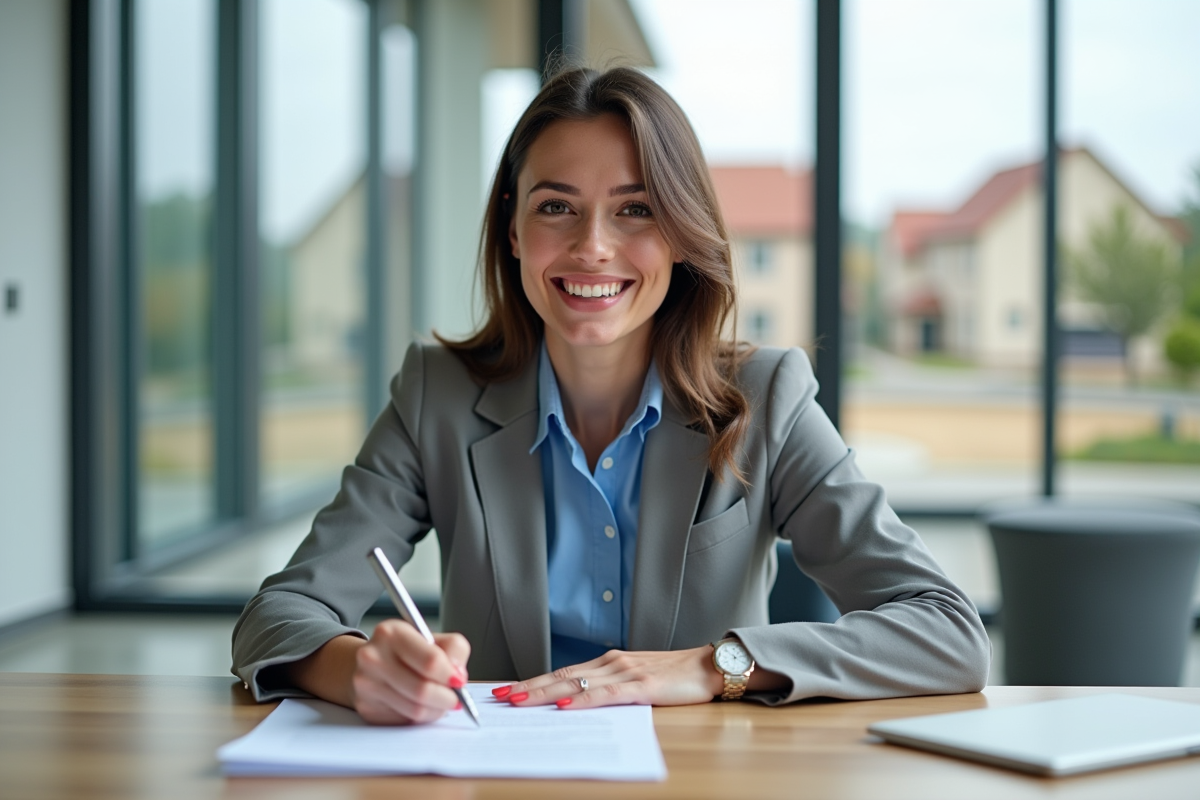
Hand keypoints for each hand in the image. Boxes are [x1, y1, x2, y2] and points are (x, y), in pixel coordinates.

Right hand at [350, 620, 470, 724]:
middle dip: (447, 698)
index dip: (450, 675)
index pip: (430, 661)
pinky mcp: (367, 707)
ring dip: (436, 710)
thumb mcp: (433, 638)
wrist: (371, 663)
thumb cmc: (408, 651)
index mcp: (391, 633)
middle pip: (422, 690)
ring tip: (441, 702)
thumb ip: (454, 649)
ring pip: (415, 710)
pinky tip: (421, 705)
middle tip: (457, 699)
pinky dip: (420, 717)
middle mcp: (373, 657)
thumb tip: (458, 676)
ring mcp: (366, 685)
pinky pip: (404, 721)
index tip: (459, 681)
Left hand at [493, 646, 723, 708]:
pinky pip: (605, 694)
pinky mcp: (642, 685)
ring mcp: (626, 672)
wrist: (710, 666)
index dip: (533, 681)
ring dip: (544, 693)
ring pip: (576, 683)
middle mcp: (612, 662)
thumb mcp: (637, 679)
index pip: (563, 672)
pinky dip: (582, 699)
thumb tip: (578, 703)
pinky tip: (564, 705)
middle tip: (499, 697)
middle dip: (528, 687)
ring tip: (518, 701)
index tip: (507, 690)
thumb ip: (610, 688)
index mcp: (609, 662)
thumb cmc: (676, 676)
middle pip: (561, 676)